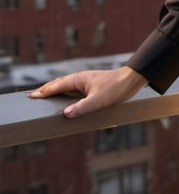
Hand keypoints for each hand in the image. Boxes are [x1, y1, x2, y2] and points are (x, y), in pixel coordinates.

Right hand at [28, 66, 147, 118]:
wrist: (133, 80)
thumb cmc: (117, 89)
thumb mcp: (99, 101)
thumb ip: (82, 108)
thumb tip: (65, 114)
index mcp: (78, 79)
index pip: (56, 86)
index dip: (43, 92)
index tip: (30, 96)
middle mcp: (81, 79)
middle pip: (59, 84)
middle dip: (46, 90)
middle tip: (33, 96)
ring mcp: (87, 82)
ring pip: (67, 87)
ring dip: (56, 91)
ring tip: (46, 97)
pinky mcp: (93, 86)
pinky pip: (75, 90)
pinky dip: (66, 93)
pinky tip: (67, 99)